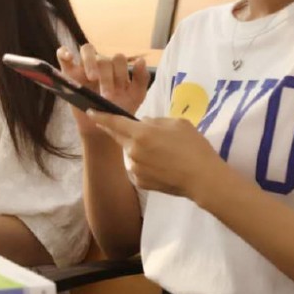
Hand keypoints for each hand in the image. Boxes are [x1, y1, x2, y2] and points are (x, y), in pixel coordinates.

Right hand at [57, 43, 148, 135]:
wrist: (104, 127)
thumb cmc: (120, 108)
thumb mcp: (135, 96)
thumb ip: (141, 79)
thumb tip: (141, 60)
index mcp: (117, 68)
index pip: (118, 59)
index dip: (121, 72)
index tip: (121, 90)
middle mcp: (101, 64)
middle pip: (104, 59)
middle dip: (107, 77)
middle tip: (107, 95)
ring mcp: (84, 67)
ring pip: (87, 50)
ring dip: (90, 62)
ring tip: (92, 77)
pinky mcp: (69, 74)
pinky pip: (64, 58)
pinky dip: (64, 53)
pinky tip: (67, 56)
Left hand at [87, 111, 227, 199]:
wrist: (203, 178)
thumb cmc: (193, 147)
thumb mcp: (177, 124)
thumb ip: (155, 121)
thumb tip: (143, 124)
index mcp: (141, 133)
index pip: (114, 122)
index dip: (101, 116)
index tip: (91, 111)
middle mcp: (133, 151)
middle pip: (120, 137)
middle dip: (120, 132)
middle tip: (129, 129)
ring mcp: (135, 169)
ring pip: (131, 153)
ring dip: (138, 149)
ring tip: (162, 153)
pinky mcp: (140, 182)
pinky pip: (138, 168)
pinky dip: (145, 164)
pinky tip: (162, 166)